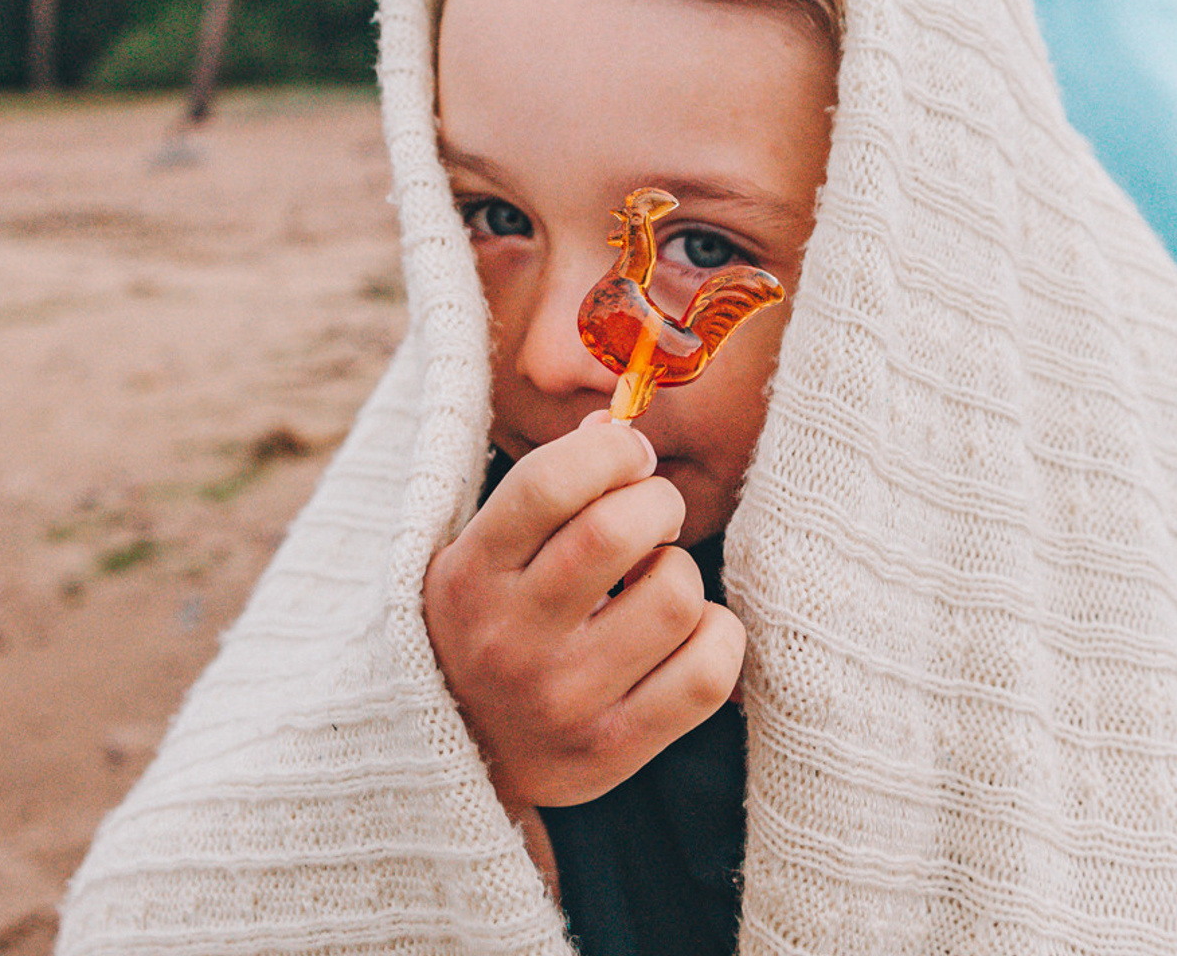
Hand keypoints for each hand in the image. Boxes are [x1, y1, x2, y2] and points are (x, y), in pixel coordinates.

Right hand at [424, 417, 745, 813]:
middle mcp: (509, 639)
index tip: (626, 457)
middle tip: (648, 517)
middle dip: (657, 501)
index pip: (550, 482)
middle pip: (619, 529)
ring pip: (675, 594)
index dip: (611, 449)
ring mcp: (563, 702)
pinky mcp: (612, 751)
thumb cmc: (490, 620)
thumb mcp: (488, 548)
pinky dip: (715, 635)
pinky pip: (708, 673)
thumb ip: (551, 483)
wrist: (461, 752)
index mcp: (469, 574)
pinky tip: (680, 634)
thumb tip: (621, 424)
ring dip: (680, 570)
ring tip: (652, 583)